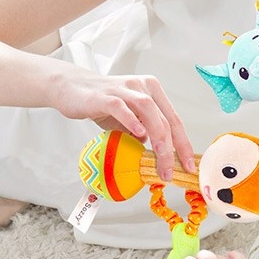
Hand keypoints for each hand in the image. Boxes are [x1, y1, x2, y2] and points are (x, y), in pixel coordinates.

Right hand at [50, 65, 195, 181]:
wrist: (70, 88)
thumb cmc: (100, 103)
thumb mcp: (128, 119)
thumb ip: (143, 132)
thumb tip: (156, 152)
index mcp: (152, 91)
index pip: (174, 120)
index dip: (183, 144)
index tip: (188, 165)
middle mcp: (142, 87)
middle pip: (164, 118)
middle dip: (172, 148)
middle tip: (171, 171)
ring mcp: (125, 89)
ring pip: (149, 111)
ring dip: (158, 138)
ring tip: (161, 158)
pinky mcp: (105, 95)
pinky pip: (121, 107)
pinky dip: (132, 121)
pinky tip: (139, 135)